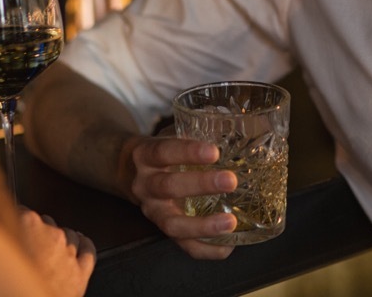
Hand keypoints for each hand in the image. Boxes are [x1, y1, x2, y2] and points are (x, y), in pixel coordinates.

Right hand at [16, 208, 95, 296]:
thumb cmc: (4, 286)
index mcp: (26, 223)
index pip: (20, 210)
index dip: (14, 220)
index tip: (9, 226)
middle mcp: (51, 234)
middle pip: (44, 223)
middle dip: (35, 233)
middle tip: (23, 246)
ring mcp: (68, 252)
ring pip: (67, 234)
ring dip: (57, 241)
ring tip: (45, 253)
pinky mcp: (81, 272)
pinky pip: (88, 250)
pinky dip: (83, 245)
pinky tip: (79, 243)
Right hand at [126, 134, 238, 259]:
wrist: (131, 172)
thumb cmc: (163, 151)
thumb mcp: (172, 134)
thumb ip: (198, 131)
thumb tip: (240, 121)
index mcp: (146, 155)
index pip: (164, 151)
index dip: (188, 152)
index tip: (214, 151)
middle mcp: (146, 185)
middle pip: (168, 187)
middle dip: (201, 185)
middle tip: (230, 180)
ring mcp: (153, 212)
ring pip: (173, 224)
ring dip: (203, 225)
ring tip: (231, 222)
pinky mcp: (163, 231)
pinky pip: (183, 246)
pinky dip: (206, 249)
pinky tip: (228, 245)